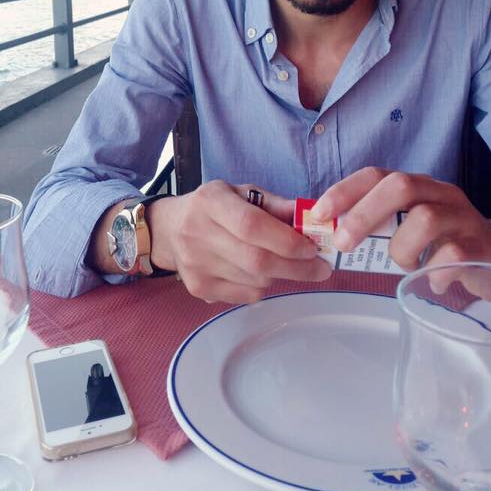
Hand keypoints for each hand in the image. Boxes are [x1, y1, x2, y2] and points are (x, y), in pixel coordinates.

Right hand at [147, 180, 330, 303]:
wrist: (170, 228)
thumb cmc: (214, 208)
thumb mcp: (241, 193)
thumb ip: (276, 205)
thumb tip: (312, 218)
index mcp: (211, 202)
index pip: (252, 226)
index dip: (286, 240)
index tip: (312, 248)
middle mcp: (198, 233)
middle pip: (256, 260)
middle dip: (296, 267)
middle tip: (321, 268)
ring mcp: (195, 264)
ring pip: (255, 281)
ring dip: (279, 275)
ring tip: (283, 263)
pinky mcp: (198, 288)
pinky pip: (246, 296)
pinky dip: (262, 287)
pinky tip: (258, 272)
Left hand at [310, 167, 490, 271]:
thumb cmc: (441, 244)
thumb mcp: (407, 227)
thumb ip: (376, 225)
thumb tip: (327, 234)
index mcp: (418, 185)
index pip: (376, 175)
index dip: (345, 191)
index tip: (319, 213)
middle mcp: (441, 193)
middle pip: (400, 186)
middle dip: (364, 214)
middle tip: (344, 244)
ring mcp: (463, 218)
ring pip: (425, 219)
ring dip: (402, 249)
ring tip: (406, 266)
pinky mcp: (479, 247)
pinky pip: (451, 255)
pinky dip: (432, 272)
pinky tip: (432, 282)